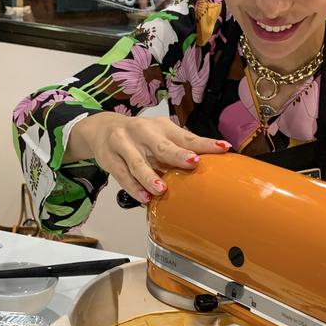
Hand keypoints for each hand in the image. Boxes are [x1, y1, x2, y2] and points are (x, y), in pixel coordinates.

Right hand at [65, 112, 230, 202]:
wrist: (102, 128)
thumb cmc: (141, 135)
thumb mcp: (162, 134)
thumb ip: (181, 146)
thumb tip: (212, 162)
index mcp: (162, 128)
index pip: (187, 137)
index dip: (205, 143)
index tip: (223, 148)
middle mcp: (144, 134)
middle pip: (162, 146)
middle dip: (177, 155)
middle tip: (192, 163)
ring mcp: (125, 145)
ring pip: (137, 163)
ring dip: (150, 177)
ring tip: (162, 190)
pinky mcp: (111, 160)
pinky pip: (122, 176)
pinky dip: (133, 187)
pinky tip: (144, 198)